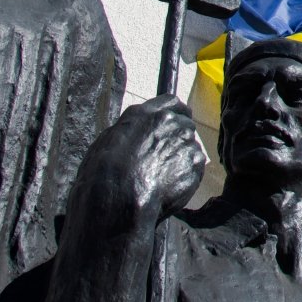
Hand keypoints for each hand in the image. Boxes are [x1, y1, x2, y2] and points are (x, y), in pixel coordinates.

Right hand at [77, 96, 205, 221]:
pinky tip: (170, 187)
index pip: (171, 103)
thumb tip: (134, 133)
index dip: (175, 112)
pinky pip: (195, 168)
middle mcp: (170, 123)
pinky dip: (187, 176)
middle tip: (165, 159)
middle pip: (184, 125)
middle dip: (178, 139)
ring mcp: (186, 143)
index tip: (178, 120)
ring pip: (190, 148)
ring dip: (181, 159)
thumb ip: (129, 130)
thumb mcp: (107, 140)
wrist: (120, 198)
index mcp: (146, 114)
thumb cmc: (105, 172)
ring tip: (163, 178)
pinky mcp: (195, 164)